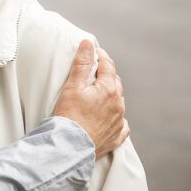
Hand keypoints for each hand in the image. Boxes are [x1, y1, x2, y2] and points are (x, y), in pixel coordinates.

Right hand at [53, 40, 128, 158]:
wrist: (70, 146)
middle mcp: (119, 105)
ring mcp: (119, 122)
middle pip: (115, 83)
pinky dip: (116, 118)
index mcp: (109, 90)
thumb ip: (82, 63)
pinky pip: (121, 125)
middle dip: (106, 75)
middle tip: (93, 72)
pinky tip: (109, 118)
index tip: (94, 52)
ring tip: (97, 95)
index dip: (101, 56)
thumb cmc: (69, 115)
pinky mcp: (116, 137)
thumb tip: (88, 43)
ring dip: (110, 96)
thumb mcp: (73, 86)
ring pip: (118, 102)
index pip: (108, 66)